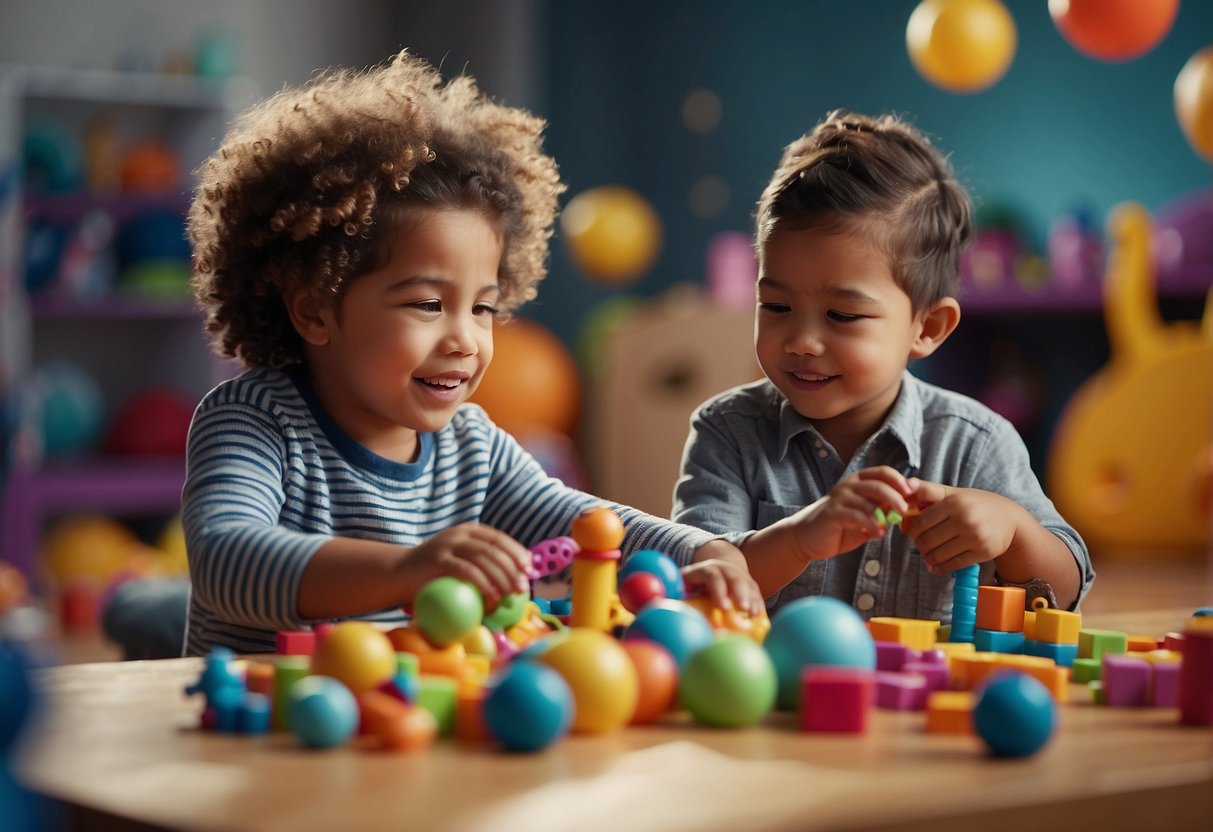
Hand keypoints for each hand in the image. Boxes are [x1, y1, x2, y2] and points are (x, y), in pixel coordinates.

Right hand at [400, 522, 530, 607]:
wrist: (398, 572)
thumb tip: (516, 579)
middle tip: (522, 587)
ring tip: (511, 593)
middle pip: (494, 548)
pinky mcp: (438, 560)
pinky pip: (466, 570)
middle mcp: (460, 534)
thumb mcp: (461, 561)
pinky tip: (492, 595)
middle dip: (513, 567)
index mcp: (469, 531)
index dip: (517, 552)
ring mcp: (448, 545)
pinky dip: (483, 582)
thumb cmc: (435, 573)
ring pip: (483, 557)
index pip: (499, 539)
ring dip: (502, 576)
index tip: (529, 569)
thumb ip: (483, 564)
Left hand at [681, 557, 763, 616]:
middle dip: (739, 592)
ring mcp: (739, 576)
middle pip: (734, 577)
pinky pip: (756, 594)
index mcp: (705, 570)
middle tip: (742, 608)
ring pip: (748, 585)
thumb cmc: (692, 586)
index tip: (723, 607)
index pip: (712, 575)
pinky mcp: (750, 586)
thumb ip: (673, 593)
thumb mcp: (681, 585)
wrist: (715, 571)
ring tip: (753, 614)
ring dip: (752, 599)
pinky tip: (759, 616)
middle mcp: (724, 570)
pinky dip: (758, 604)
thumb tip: (661, 604)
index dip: (718, 589)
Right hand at [787, 466, 914, 561]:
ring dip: (884, 514)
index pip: (882, 472)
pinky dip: (871, 525)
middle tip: (904, 510)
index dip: (898, 480)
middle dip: (895, 497)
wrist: (806, 537)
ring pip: (868, 500)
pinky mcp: (833, 514)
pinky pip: (857, 516)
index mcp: (857, 482)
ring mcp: (839, 498)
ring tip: (890, 527)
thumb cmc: (837, 526)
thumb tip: (904, 510)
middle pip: (877, 484)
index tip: (910, 494)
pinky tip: (878, 533)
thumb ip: (880, 512)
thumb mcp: (863, 517)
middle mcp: (848, 486)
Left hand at [900, 480, 1019, 574]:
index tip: (911, 531)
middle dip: (919, 544)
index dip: (911, 529)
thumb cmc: (976, 504)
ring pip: (937, 555)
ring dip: (928, 557)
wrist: (1011, 520)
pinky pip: (952, 565)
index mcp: (954, 502)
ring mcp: (974, 538)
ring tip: (928, 553)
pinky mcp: (982, 553)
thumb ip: (928, 490)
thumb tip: (905, 485)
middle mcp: (964, 520)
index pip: (921, 522)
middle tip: (921, 543)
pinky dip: (939, 567)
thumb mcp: (954, 493)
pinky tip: (936, 564)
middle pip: (927, 540)